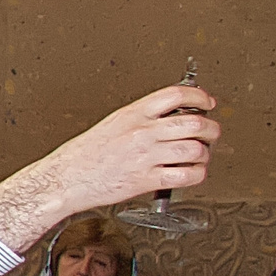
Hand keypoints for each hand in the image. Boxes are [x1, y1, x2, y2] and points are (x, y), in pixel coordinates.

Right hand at [0, 83, 220, 252]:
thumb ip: (141, 118)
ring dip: (205, 154)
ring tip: (199, 157)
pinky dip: (197, 175)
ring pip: (196, 150)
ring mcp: (145, 157)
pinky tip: (191, 174)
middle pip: (195, 123)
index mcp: (133, 114)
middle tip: (211, 134)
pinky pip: (186, 176)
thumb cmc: (83, 155)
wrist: (64, 179)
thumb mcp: (112, 124)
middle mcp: (142, 133)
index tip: (207, 102)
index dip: (199, 96)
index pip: (177, 95)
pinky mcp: (146, 180)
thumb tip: (170, 117)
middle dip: (211, 129)